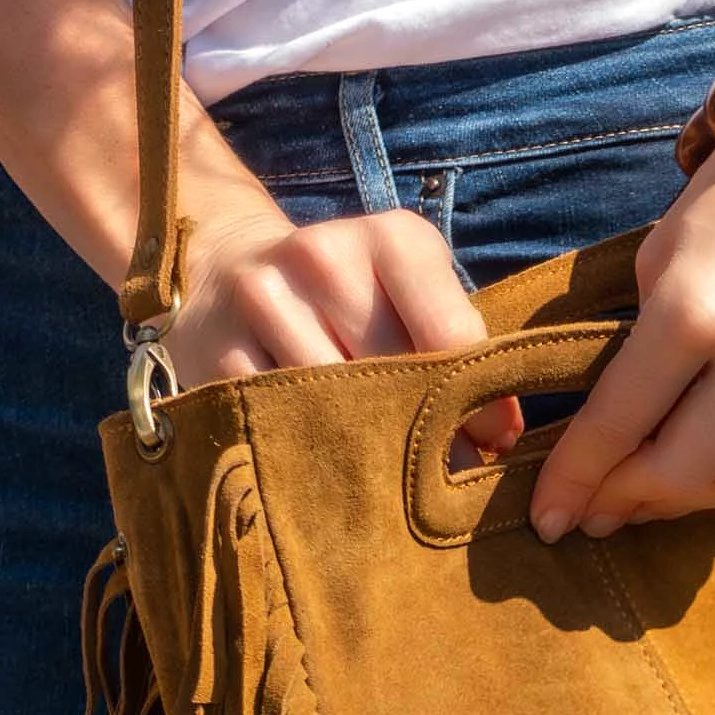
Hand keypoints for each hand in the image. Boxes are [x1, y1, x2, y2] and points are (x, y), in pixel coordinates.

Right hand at [165, 203, 521, 461]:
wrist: (225, 270)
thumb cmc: (349, 299)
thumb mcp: (410, 300)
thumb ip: (457, 353)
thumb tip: (499, 436)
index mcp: (390, 238)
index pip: (450, 335)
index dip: (474, 402)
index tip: (490, 442)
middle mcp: (322, 256)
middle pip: (394, 375)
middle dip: (424, 433)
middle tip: (440, 476)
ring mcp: (262, 300)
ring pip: (336, 405)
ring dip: (368, 453)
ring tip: (384, 477)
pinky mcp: (216, 351)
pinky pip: (280, 422)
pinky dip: (309, 454)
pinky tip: (324, 466)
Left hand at [528, 134, 714, 541]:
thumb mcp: (665, 249)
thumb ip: (636, 343)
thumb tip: (607, 433)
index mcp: (694, 306)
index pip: (618, 422)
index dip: (574, 477)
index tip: (545, 515)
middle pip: (679, 472)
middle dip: (623, 500)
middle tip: (589, 514)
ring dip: (679, 504)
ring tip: (638, 506)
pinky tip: (700, 481)